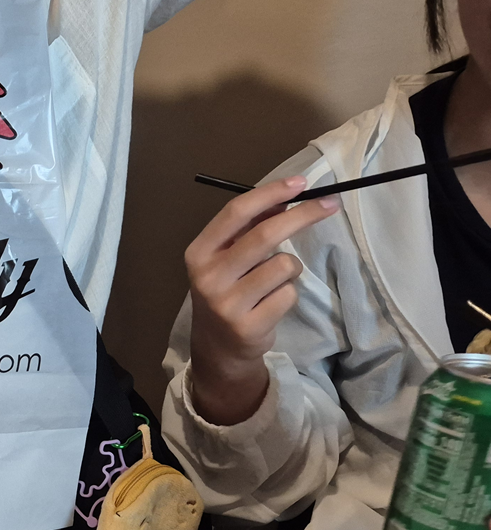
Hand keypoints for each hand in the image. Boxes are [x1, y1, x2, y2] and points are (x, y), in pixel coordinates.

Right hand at [185, 176, 340, 425]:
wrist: (217, 347)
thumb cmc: (226, 291)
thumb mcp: (226, 258)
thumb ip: (248, 230)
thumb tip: (284, 198)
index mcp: (199, 253)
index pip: (236, 213)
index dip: (271, 194)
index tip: (302, 182)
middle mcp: (209, 276)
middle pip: (265, 235)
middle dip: (302, 215)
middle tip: (330, 204)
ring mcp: (227, 303)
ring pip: (283, 266)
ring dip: (290, 269)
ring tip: (275, 281)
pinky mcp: (248, 326)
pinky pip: (288, 294)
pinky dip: (287, 295)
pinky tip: (271, 304)